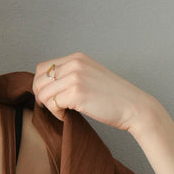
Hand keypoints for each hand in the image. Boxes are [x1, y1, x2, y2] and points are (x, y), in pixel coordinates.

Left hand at [32, 52, 151, 132]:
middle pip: (39, 80)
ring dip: (50, 107)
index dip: (41, 84)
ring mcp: (75, 77)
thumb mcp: (91, 76)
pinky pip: (53, 104)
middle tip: (52, 107)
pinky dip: (57, 113)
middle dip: (42, 96)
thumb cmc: (114, 97)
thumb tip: (48, 87)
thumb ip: (72, 75)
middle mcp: (75, 64)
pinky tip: (68, 115)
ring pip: (44, 93)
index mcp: (77, 58)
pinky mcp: (76, 93)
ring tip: (63, 112)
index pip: (44, 68)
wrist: (134, 107)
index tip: (48, 97)